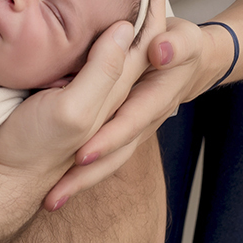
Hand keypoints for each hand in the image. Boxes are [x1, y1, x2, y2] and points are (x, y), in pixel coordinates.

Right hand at [0, 15, 140, 207]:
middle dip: (142, 4)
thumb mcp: (73, 110)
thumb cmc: (33, 149)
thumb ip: (103, 72)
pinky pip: (90, 63)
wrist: (1, 182)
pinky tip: (87, 30)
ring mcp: (85, 98)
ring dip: (122, 20)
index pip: (143, 39)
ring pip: (112, 51)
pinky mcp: (64, 100)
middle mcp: (106, 94)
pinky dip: (97, 39)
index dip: (148, 1)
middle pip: (132, 41)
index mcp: (114, 92)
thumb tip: (125, 28)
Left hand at [48, 0, 226, 208]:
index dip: (108, 138)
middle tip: (56, 192)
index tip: (81, 153)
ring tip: (52, 200)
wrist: (190, 59)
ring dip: (81, 180)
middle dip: (86, 174)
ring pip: (110, 159)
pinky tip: (61, 187)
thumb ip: (175, 47)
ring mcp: (136, 127)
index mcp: (156, 99)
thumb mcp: (183, 42)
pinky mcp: (125, 127)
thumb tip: (160, 50)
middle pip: (115, 151)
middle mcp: (145, 119)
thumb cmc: (181, 46)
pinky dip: (86, 170)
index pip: (130, 122)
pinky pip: (108, 155)